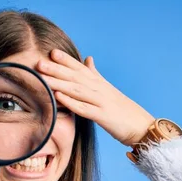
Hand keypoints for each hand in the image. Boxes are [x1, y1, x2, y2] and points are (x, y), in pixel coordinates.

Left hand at [37, 49, 154, 146]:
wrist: (142, 127)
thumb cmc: (123, 110)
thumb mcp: (108, 90)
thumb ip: (95, 75)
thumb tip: (88, 58)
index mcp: (100, 83)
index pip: (81, 68)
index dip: (67, 60)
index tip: (51, 52)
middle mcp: (100, 89)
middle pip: (76, 77)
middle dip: (57, 70)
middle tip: (39, 63)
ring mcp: (102, 102)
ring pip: (77, 90)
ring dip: (59, 83)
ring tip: (43, 78)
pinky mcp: (103, 116)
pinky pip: (84, 108)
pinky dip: (71, 102)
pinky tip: (58, 97)